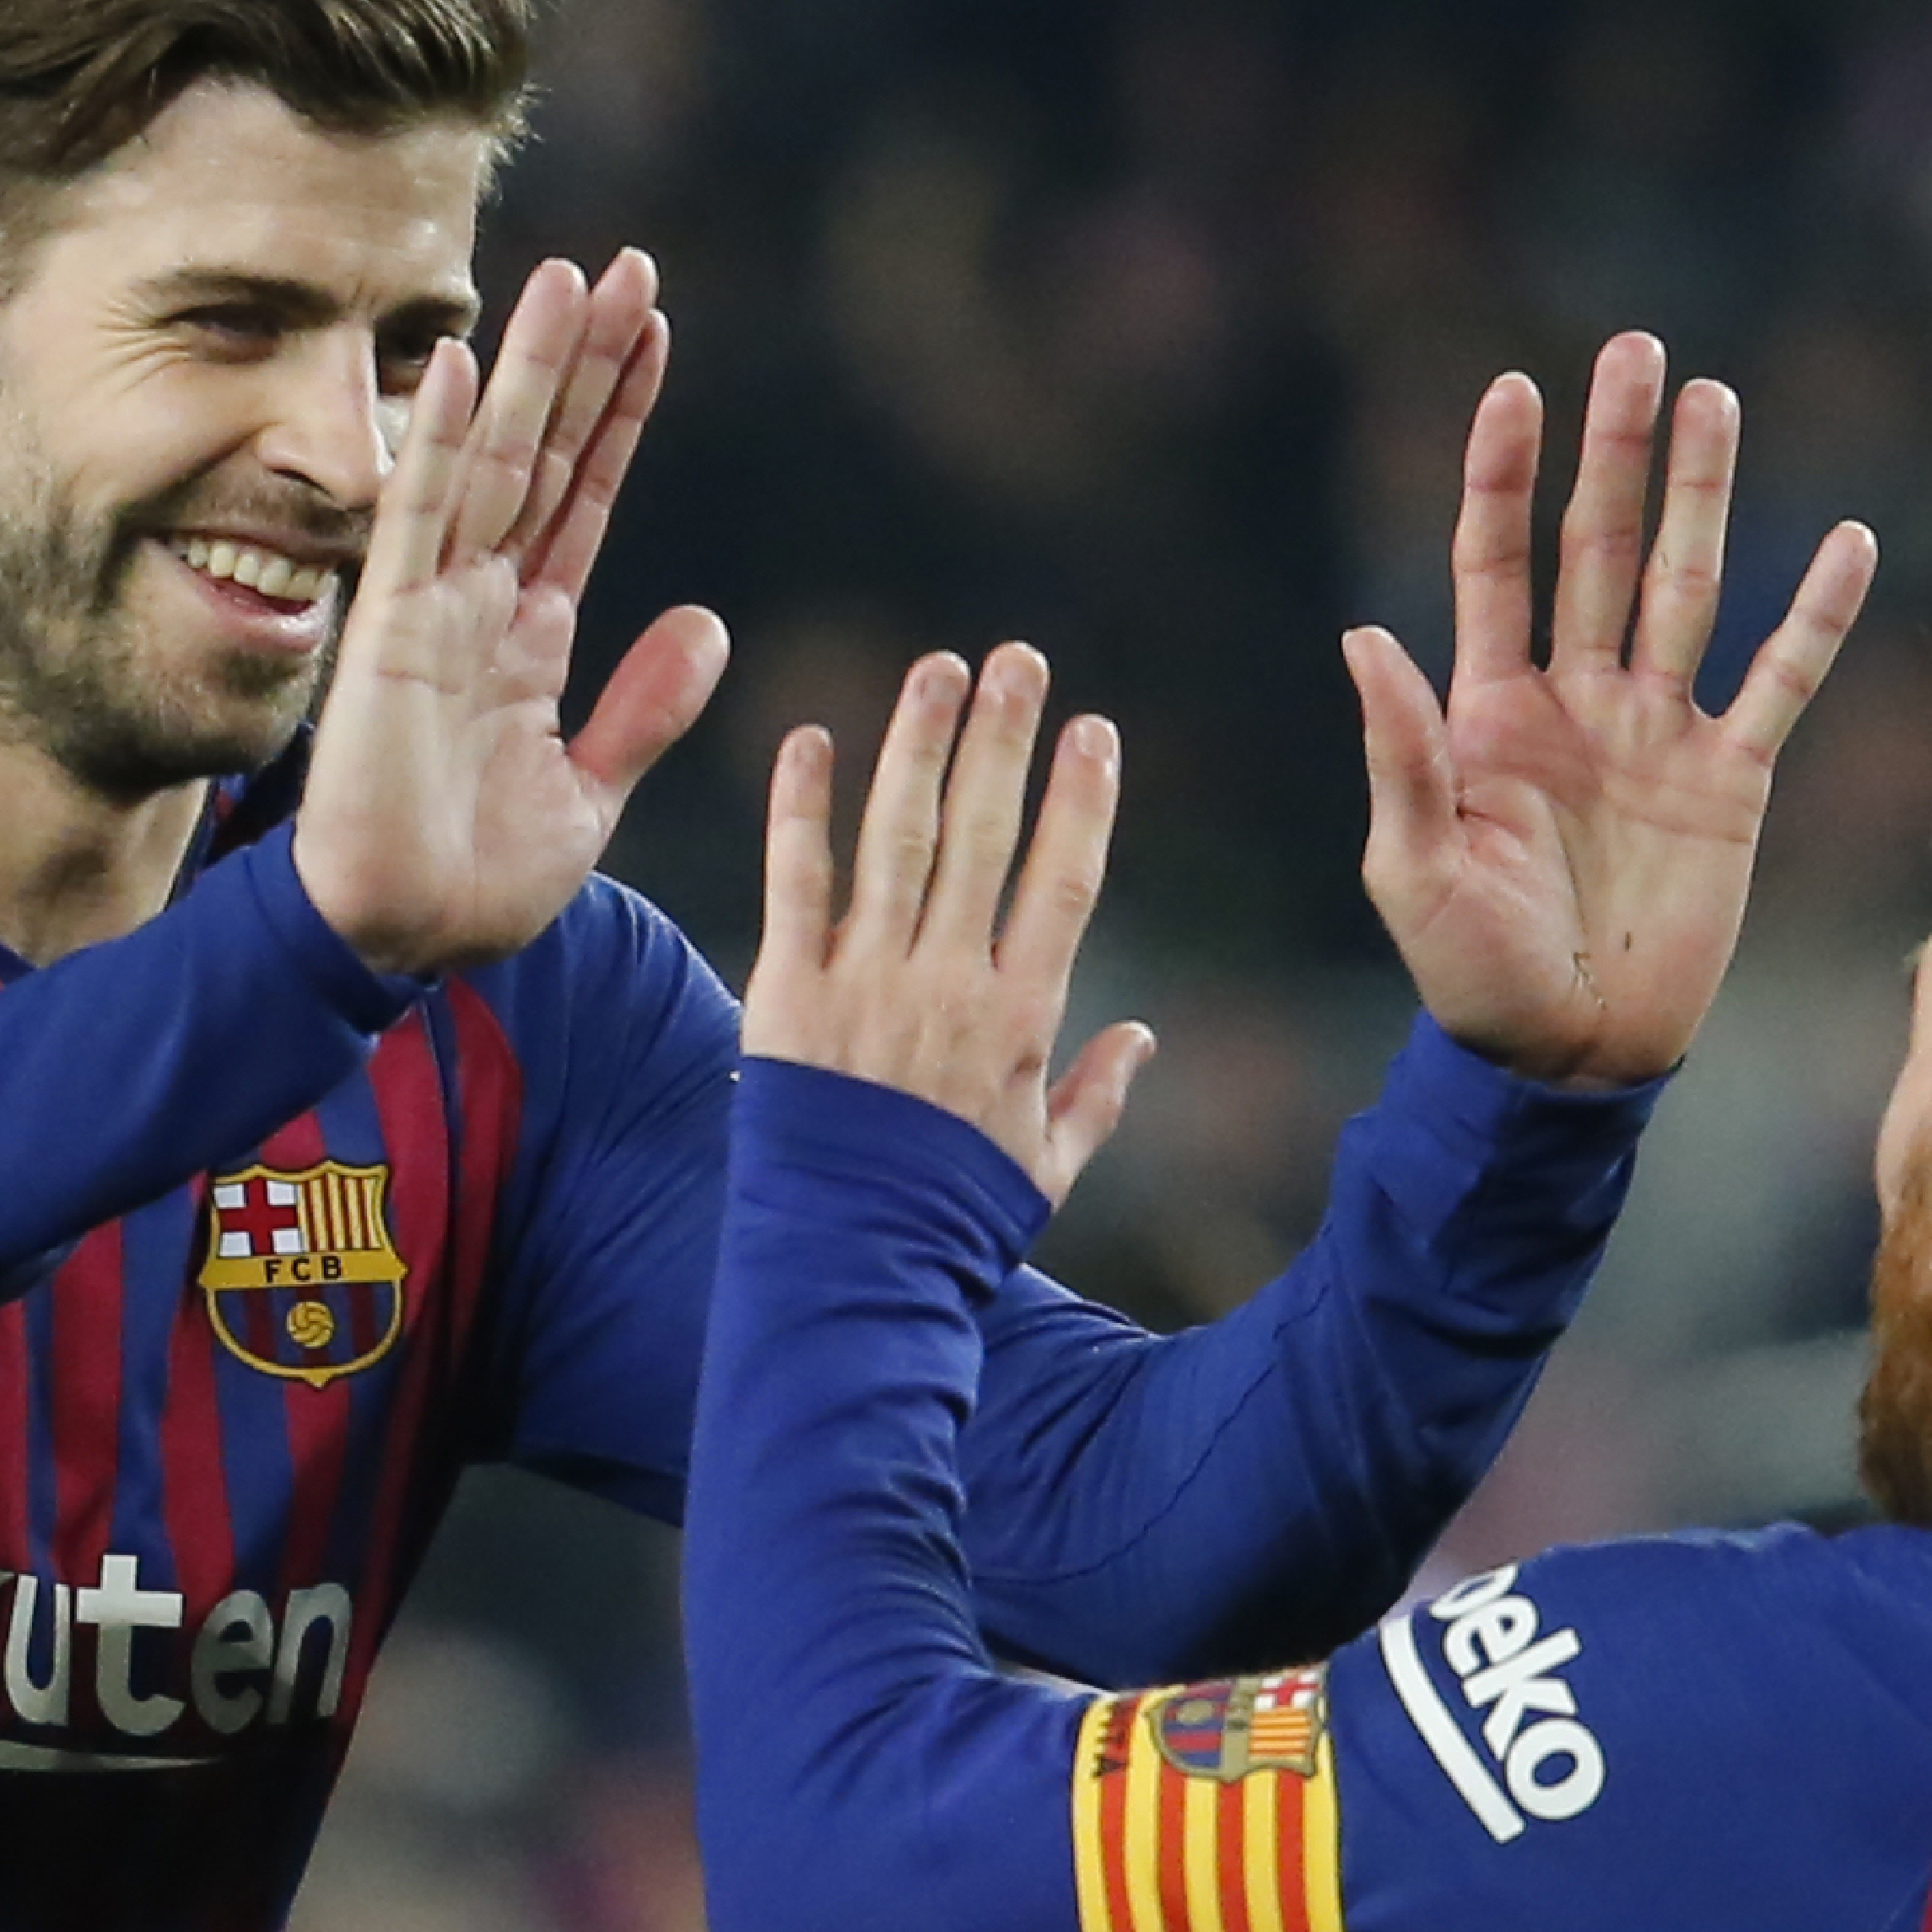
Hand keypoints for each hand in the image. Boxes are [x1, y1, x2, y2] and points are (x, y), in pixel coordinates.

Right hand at [297, 249, 729, 976]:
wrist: (400, 945)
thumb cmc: (476, 884)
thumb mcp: (589, 793)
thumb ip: (645, 709)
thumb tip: (711, 627)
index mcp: (530, 636)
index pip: (586, 497)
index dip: (620, 413)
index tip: (655, 329)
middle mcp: (481, 602)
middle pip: (545, 453)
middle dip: (584, 360)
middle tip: (628, 265)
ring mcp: (432, 608)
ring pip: (489, 462)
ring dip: (526, 370)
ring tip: (567, 276)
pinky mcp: (387, 633)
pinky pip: (414, 520)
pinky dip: (430, 443)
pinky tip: (450, 364)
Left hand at [742, 643, 1155, 1205]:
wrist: (848, 1271)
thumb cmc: (953, 1227)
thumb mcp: (1044, 1171)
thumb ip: (1095, 1099)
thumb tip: (1145, 1038)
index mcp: (1018, 1019)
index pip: (1062, 882)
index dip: (1081, 800)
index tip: (1094, 730)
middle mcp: (946, 983)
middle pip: (984, 836)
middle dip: (1004, 739)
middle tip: (1018, 660)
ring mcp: (865, 981)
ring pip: (898, 838)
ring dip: (917, 745)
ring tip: (936, 669)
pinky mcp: (787, 993)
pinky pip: (794, 882)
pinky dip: (799, 808)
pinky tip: (809, 737)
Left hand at [1347, 334, 1876, 1089]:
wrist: (1564, 1057)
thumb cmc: (1469, 972)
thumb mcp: (1413, 868)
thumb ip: (1404, 753)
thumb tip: (1364, 637)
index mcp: (1489, 710)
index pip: (1496, 563)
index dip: (1504, 477)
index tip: (1515, 388)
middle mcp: (1576, 700)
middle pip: (1600, 547)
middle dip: (1615, 451)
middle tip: (1634, 349)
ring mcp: (1656, 733)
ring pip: (1687, 587)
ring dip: (1704, 495)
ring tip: (1714, 399)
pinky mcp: (1728, 783)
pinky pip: (1781, 684)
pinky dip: (1816, 618)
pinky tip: (1849, 542)